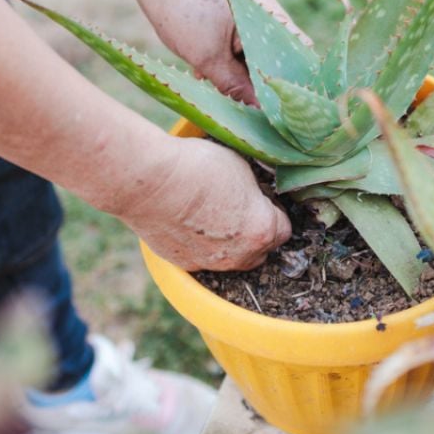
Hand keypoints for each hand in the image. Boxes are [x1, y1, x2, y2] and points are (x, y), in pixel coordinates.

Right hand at [115, 137, 290, 270]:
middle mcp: (239, 255)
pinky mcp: (183, 264)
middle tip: (239, 207)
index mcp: (261, 230)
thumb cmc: (198, 168)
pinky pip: (200, 257)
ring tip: (211, 214)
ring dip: (228, 242)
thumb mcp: (242, 168)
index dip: (273, 211)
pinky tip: (187, 221)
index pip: (284, 229)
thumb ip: (254, 191)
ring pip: (230, 258)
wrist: (149, 182)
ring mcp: (209, 264)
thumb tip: (252, 195)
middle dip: (255, 232)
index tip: (262, 198)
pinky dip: (199, 244)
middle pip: (260, 250)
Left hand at [136, 0, 306, 104]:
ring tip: (223, 88)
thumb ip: (235, 86)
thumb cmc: (182, 13)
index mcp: (266, 12)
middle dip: (264, 80)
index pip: (295, 52)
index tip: (280, 104)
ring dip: (245, 74)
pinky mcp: (241, 17)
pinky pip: (246, 46)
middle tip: (251, 105)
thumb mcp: (208, 57)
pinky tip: (211, 74)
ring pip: (259, 54)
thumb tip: (257, 112)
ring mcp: (255, 12)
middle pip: (278, 55)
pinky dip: (233, 62)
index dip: (290, 80)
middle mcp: (267, 10)